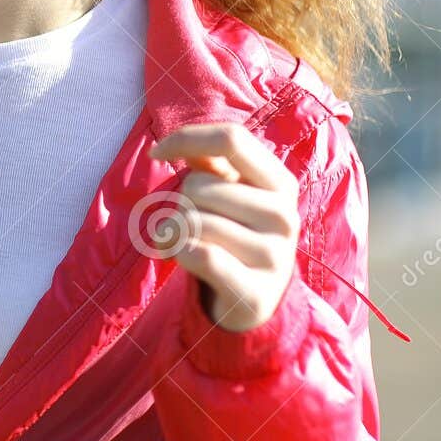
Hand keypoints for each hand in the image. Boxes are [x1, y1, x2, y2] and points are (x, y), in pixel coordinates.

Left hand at [148, 122, 299, 331]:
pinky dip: (176, 253)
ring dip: (170, 232)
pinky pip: (197, 254)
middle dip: (177, 202)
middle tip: (184, 224)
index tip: (156, 152)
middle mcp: (283, 215)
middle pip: (199, 184)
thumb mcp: (229, 195)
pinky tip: (180, 259)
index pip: (232, 138)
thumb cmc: (230, 237)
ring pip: (192, 220)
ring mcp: (274, 255)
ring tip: (180, 244)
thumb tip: (178, 145)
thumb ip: (212, 164)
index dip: (186, 139)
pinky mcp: (255, 291)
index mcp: (279, 183)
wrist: (250, 303)